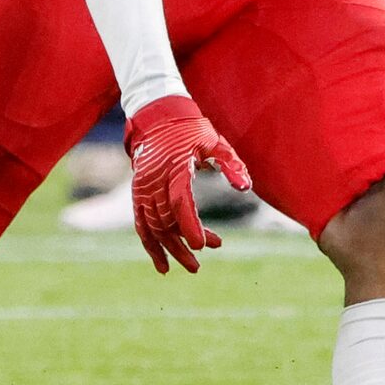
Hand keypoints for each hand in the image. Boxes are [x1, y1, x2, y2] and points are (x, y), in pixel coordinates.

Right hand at [125, 93, 249, 274]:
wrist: (158, 117)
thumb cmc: (192, 130)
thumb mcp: (215, 142)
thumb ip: (231, 164)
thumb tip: (246, 188)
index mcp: (174, 168)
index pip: (180, 202)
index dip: (190, 225)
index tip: (203, 245)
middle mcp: (153, 181)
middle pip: (166, 221)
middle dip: (182, 245)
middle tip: (198, 265)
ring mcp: (142, 189)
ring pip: (152, 227)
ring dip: (169, 249)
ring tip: (191, 266)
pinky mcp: (138, 193)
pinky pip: (141, 223)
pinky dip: (150, 244)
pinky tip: (162, 265)